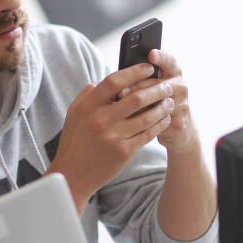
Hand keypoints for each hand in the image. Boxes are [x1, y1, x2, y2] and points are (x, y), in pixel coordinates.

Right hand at [47, 62, 174, 213]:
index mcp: (88, 107)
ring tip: (170, 101)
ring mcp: (113, 137)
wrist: (73, 174)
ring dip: (162, 107)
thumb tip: (99, 82)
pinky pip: (147, 134)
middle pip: (136, 98)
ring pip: (146, 116)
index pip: (114, 81)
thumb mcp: (73, 114)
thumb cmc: (74, 141)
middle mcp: (100, 120)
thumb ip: (86, 96)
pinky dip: (159, 125)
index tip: (148, 67)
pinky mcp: (123, 152)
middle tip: (167, 85)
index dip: (134, 72)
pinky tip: (165, 119)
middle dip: (156, 89)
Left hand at [118, 50, 198, 154]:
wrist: (175, 126)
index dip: (160, 57)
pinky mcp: (179, 122)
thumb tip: (120, 76)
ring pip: (157, 103)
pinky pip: (159, 121)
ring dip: (139, 105)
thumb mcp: (150, 85)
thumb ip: (140, 78)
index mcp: (173, 72)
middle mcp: (180, 86)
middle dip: (137, 87)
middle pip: (157, 83)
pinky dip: (144, 121)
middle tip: (120, 91)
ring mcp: (182, 104)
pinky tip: (131, 122)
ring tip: (122, 107)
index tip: (151, 54)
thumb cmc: (155, 101)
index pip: (169, 60)